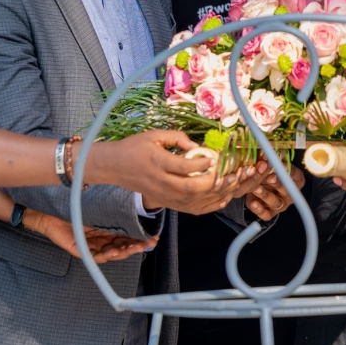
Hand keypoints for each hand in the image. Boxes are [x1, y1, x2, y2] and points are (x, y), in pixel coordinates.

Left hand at [23, 209, 155, 263]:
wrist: (48, 209)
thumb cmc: (72, 203)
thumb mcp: (97, 204)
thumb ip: (113, 205)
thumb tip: (133, 200)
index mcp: (107, 227)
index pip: (127, 234)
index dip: (140, 235)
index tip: (153, 234)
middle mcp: (102, 238)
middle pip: (123, 245)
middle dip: (137, 245)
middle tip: (149, 243)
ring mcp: (92, 246)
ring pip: (113, 253)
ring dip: (125, 251)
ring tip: (136, 247)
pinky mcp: (82, 252)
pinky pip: (97, 257)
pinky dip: (107, 255)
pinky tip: (115, 251)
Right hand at [102, 130, 258, 214]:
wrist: (114, 166)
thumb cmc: (135, 147)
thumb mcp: (154, 135)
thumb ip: (177, 137)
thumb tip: (198, 146)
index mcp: (157, 161)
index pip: (183, 167)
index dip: (202, 164)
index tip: (214, 157)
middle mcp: (160, 182)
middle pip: (191, 189)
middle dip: (214, 183)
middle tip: (231, 174)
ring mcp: (163, 195)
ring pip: (193, 202)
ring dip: (215, 195)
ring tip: (231, 184)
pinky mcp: (166, 203)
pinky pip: (190, 209)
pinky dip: (208, 206)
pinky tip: (221, 198)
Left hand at [244, 162, 305, 221]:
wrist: (258, 187)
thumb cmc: (266, 173)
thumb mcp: (268, 165)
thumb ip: (268, 161)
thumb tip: (264, 153)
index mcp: (294, 181)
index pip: (297, 176)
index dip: (290, 171)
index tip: (281, 164)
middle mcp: (289, 194)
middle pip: (287, 191)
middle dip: (278, 183)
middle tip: (269, 177)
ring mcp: (280, 205)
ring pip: (276, 202)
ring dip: (266, 195)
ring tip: (257, 188)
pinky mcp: (270, 213)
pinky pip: (266, 214)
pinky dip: (259, 209)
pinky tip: (253, 202)